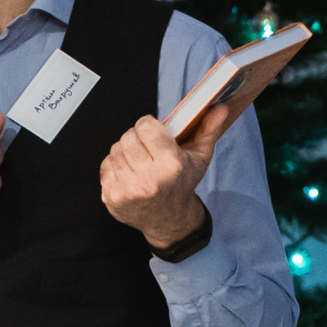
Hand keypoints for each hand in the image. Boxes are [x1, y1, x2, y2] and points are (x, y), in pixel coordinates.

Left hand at [101, 110, 225, 249]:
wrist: (169, 220)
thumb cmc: (183, 184)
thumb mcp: (199, 158)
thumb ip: (209, 129)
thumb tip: (220, 107)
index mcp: (170, 165)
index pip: (145, 125)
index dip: (150, 126)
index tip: (155, 134)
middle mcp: (147, 179)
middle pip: (128, 136)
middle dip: (137, 138)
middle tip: (147, 149)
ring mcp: (127, 190)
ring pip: (115, 149)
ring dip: (126, 152)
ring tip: (140, 162)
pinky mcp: (112, 197)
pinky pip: (106, 165)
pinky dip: (116, 165)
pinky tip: (129, 173)